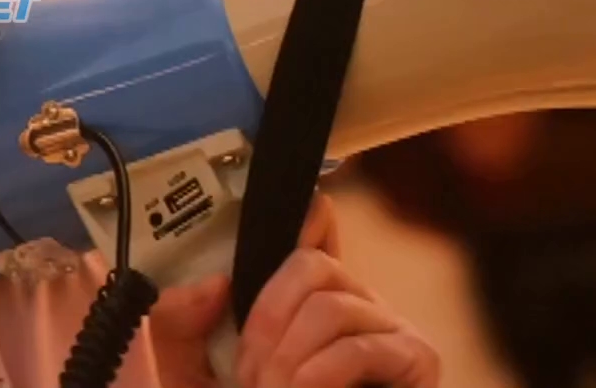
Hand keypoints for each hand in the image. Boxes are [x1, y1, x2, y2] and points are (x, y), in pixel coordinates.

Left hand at [148, 194, 439, 387]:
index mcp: (304, 305)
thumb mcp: (186, 375)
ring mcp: (390, 333)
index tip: (285, 226)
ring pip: (331, 304)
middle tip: (251, 378)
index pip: (313, 235)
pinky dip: (319, 374)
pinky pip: (363, 345)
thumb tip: (212, 281)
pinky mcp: (417, 363)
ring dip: (287, 357)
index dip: (301, 222)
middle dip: (266, 320)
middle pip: (311, 264)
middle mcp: (353, 308)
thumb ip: (178, 324)